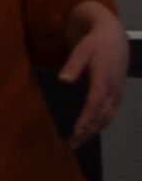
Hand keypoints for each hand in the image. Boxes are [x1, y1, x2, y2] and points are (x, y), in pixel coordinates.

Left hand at [61, 1, 126, 144]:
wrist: (114, 37)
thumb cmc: (95, 44)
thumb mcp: (81, 49)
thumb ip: (72, 65)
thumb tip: (63, 80)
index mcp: (103, 79)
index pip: (95, 104)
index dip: (86, 119)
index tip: (76, 130)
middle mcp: (113, 90)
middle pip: (102, 116)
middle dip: (88, 131)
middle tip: (73, 143)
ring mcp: (117, 94)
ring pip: (107, 118)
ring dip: (94, 131)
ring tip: (78, 141)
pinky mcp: (116, 95)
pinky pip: (110, 114)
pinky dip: (100, 125)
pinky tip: (89, 131)